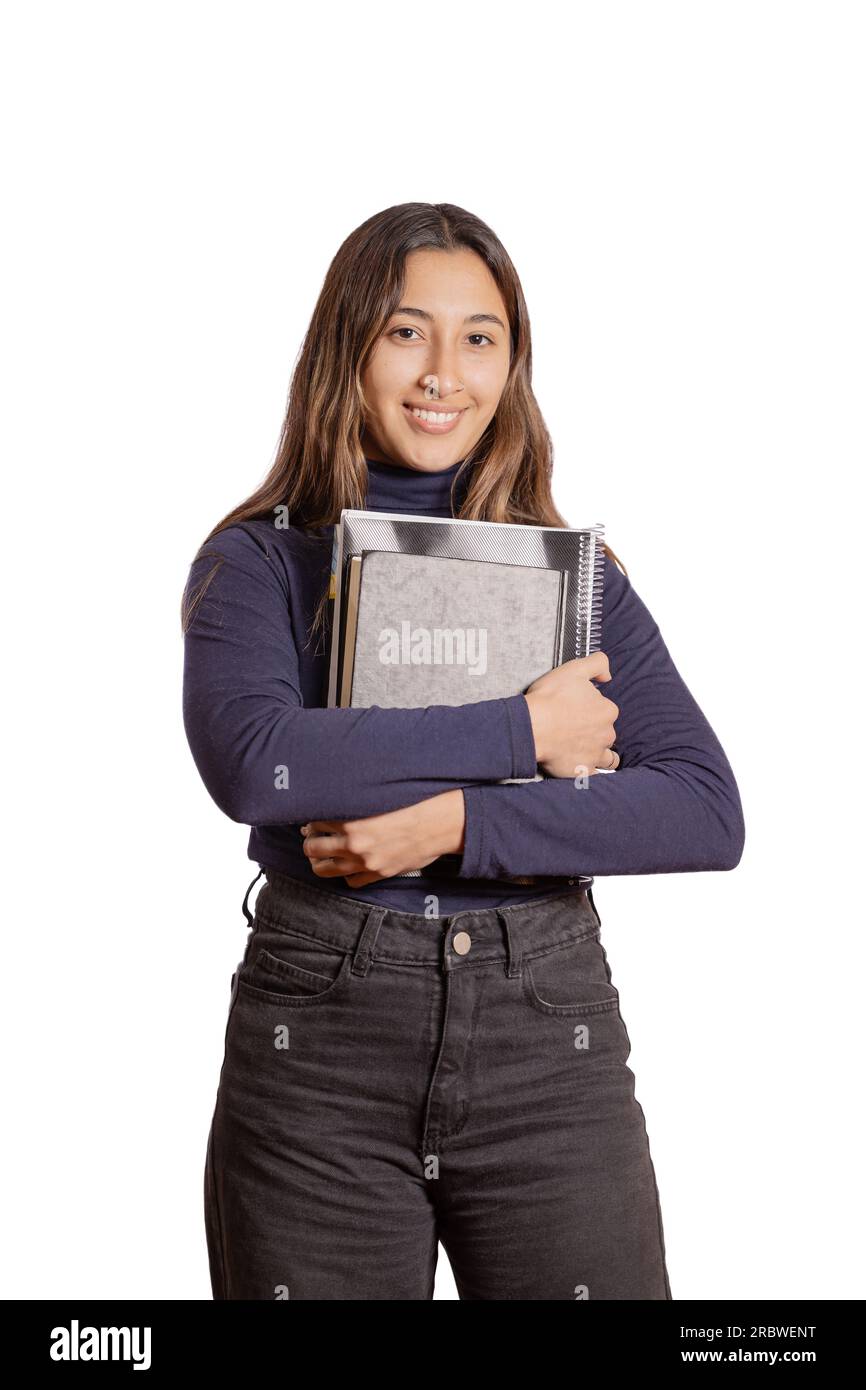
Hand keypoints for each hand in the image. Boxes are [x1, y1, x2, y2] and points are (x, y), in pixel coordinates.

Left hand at [299, 789, 465, 887]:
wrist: (441, 823)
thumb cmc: (414, 802)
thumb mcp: (380, 795)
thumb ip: (355, 799)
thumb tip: (336, 800)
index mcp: (352, 821)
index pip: (315, 822)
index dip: (311, 820)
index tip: (313, 819)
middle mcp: (354, 844)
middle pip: (312, 848)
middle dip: (310, 841)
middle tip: (313, 835)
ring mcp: (366, 862)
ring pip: (325, 869)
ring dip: (319, 861)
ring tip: (322, 853)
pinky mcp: (378, 874)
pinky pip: (351, 882)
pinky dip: (345, 875)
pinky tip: (348, 864)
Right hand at [524, 651, 620, 778]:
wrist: (531, 726)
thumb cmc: (550, 697)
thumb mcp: (574, 669)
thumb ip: (597, 664)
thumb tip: (608, 676)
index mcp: (607, 710)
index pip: (605, 711)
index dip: (592, 710)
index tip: (577, 711)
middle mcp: (606, 734)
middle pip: (606, 733)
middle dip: (596, 733)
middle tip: (574, 730)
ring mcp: (596, 754)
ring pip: (607, 757)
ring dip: (600, 755)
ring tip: (584, 751)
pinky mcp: (583, 771)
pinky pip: (592, 775)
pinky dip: (588, 772)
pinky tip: (580, 768)